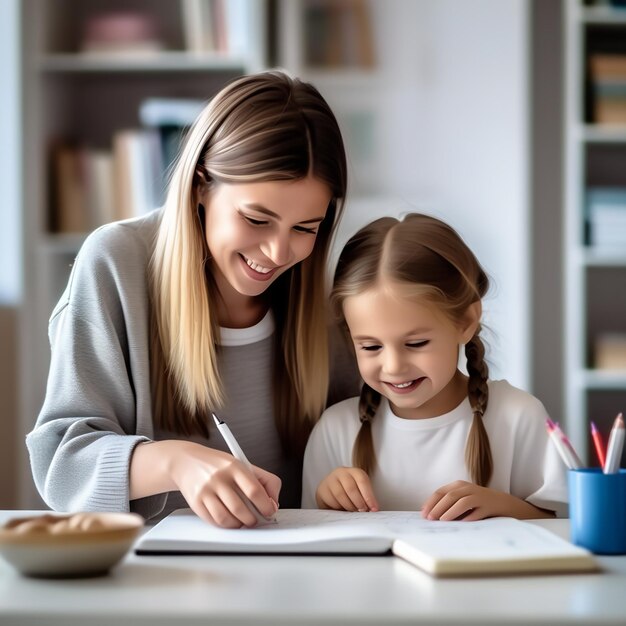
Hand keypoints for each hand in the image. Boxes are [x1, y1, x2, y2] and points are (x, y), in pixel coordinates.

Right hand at [166, 441, 280, 527]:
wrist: (187, 461)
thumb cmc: (218, 465)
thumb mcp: (242, 464)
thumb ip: (263, 480)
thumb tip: (273, 502)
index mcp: (234, 466)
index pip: (254, 490)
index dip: (266, 505)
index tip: (270, 511)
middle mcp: (219, 478)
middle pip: (241, 509)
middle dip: (253, 520)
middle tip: (256, 519)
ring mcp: (206, 491)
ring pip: (227, 519)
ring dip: (239, 525)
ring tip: (243, 521)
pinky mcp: (196, 503)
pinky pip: (214, 522)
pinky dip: (226, 525)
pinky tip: (230, 519)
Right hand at [315, 467, 378, 511]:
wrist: (332, 491)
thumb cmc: (350, 493)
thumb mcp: (361, 492)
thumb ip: (367, 499)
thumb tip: (374, 510)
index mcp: (354, 472)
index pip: (362, 480)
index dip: (369, 496)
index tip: (374, 509)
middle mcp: (341, 473)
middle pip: (351, 488)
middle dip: (358, 502)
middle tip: (363, 511)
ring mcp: (330, 480)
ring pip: (340, 495)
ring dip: (349, 506)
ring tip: (353, 511)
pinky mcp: (321, 489)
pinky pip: (330, 500)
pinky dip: (338, 507)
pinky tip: (341, 509)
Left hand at [421, 480, 553, 520]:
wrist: (505, 503)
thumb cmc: (479, 504)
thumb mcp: (463, 500)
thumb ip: (449, 505)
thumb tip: (432, 516)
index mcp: (459, 485)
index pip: (441, 492)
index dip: (431, 502)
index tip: (423, 513)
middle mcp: (468, 488)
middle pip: (449, 496)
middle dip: (438, 507)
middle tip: (430, 518)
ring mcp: (479, 496)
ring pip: (462, 502)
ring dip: (450, 511)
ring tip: (442, 520)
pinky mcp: (489, 506)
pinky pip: (478, 511)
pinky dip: (469, 517)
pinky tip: (462, 523)